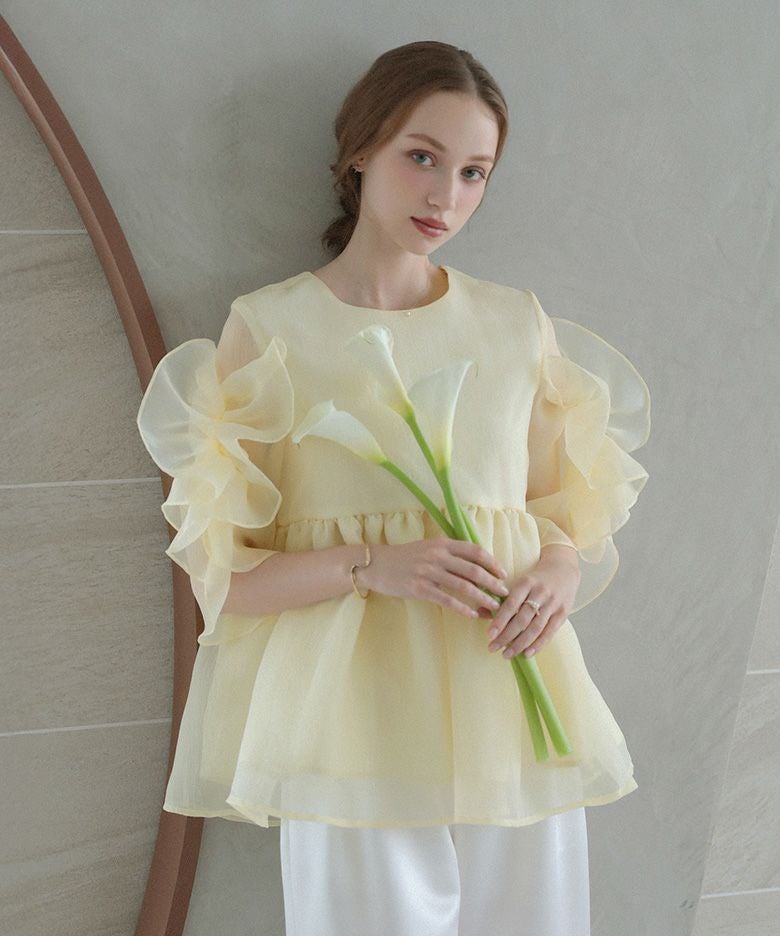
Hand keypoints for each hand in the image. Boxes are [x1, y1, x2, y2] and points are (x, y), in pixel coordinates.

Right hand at [361, 536, 509, 618]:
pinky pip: (446, 599)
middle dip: (492, 582)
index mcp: (442, 543)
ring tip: (493, 607)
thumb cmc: (405, 557)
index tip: (503, 573)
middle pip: (473, 569)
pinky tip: (472, 615)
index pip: (474, 551)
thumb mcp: (428, 548)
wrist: (376, 564)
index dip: (492, 563)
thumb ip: (449, 554)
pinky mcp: (419, 588)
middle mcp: (437, 555)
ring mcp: (428, 571)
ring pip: (463, 585)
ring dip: (482, 597)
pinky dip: (462, 608)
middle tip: (504, 593)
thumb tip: (475, 568)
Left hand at [482, 547, 580, 658]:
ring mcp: (553, 603)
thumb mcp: (519, 582)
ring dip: (520, 644)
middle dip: (506, 636)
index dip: (499, 621)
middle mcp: (540, 593)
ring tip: (506, 654)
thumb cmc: (535, 579)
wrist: (563, 568)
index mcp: (526, 583)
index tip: (489, 635)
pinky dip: (538, 644)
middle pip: (522, 619)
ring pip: (535, 628)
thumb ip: (501, 598)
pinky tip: (526, 653)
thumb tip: (479, 613)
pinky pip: (549, 632)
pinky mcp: (563, 613)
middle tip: (493, 648)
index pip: (511, 605)